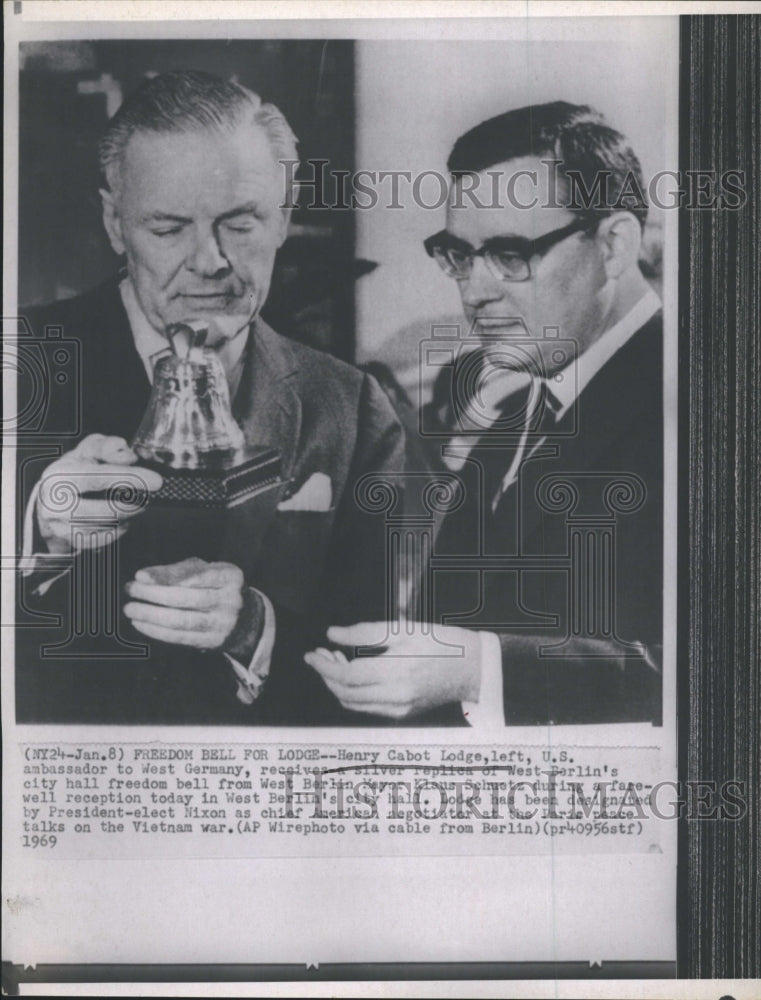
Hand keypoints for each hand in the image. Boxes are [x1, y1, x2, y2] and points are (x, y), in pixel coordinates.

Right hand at [36, 435, 162, 553]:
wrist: (50, 499)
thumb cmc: (74, 471)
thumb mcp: (88, 450)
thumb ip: (108, 447)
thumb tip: (129, 457)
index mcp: (60, 476)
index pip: (99, 477)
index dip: (131, 478)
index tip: (156, 481)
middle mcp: (56, 504)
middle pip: (107, 511)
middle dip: (134, 506)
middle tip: (147, 499)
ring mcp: (62, 527)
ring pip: (109, 528)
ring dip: (129, 518)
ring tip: (134, 506)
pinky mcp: (72, 542)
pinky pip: (106, 540)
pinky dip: (120, 530)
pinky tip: (123, 520)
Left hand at [124, 558, 248, 650]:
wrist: (243, 618)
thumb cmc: (213, 587)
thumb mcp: (203, 571)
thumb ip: (175, 571)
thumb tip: (143, 577)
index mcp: (230, 576)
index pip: (195, 574)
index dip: (166, 576)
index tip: (140, 576)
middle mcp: (231, 600)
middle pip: (186, 598)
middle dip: (153, 594)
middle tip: (130, 590)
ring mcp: (223, 623)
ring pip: (181, 620)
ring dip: (151, 615)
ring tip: (131, 609)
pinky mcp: (213, 642)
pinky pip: (180, 637)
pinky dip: (157, 631)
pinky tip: (141, 623)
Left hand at [304, 621, 482, 718]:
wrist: (473, 668)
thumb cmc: (441, 642)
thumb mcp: (403, 629)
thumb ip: (364, 632)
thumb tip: (332, 634)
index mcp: (396, 672)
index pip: (347, 676)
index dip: (324, 666)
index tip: (311, 654)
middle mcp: (396, 696)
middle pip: (345, 693)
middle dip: (326, 675)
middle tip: (321, 654)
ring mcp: (399, 710)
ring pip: (353, 704)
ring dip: (337, 685)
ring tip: (335, 661)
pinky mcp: (402, 715)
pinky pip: (367, 708)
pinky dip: (353, 694)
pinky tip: (354, 675)